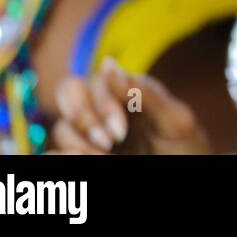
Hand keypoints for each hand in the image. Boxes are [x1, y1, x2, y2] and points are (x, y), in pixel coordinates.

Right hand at [52, 56, 210, 154]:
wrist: (183, 174)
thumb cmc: (184, 147)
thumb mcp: (174, 120)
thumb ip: (144, 92)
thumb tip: (106, 63)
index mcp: (126, 90)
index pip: (94, 81)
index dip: (102, 106)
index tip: (121, 133)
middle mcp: (103, 108)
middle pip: (68, 93)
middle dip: (83, 120)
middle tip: (109, 144)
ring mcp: (90, 134)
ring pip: (61, 129)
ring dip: (79, 146)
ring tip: (107, 160)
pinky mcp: (80, 155)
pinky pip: (52, 152)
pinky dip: (62, 156)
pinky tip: (86, 162)